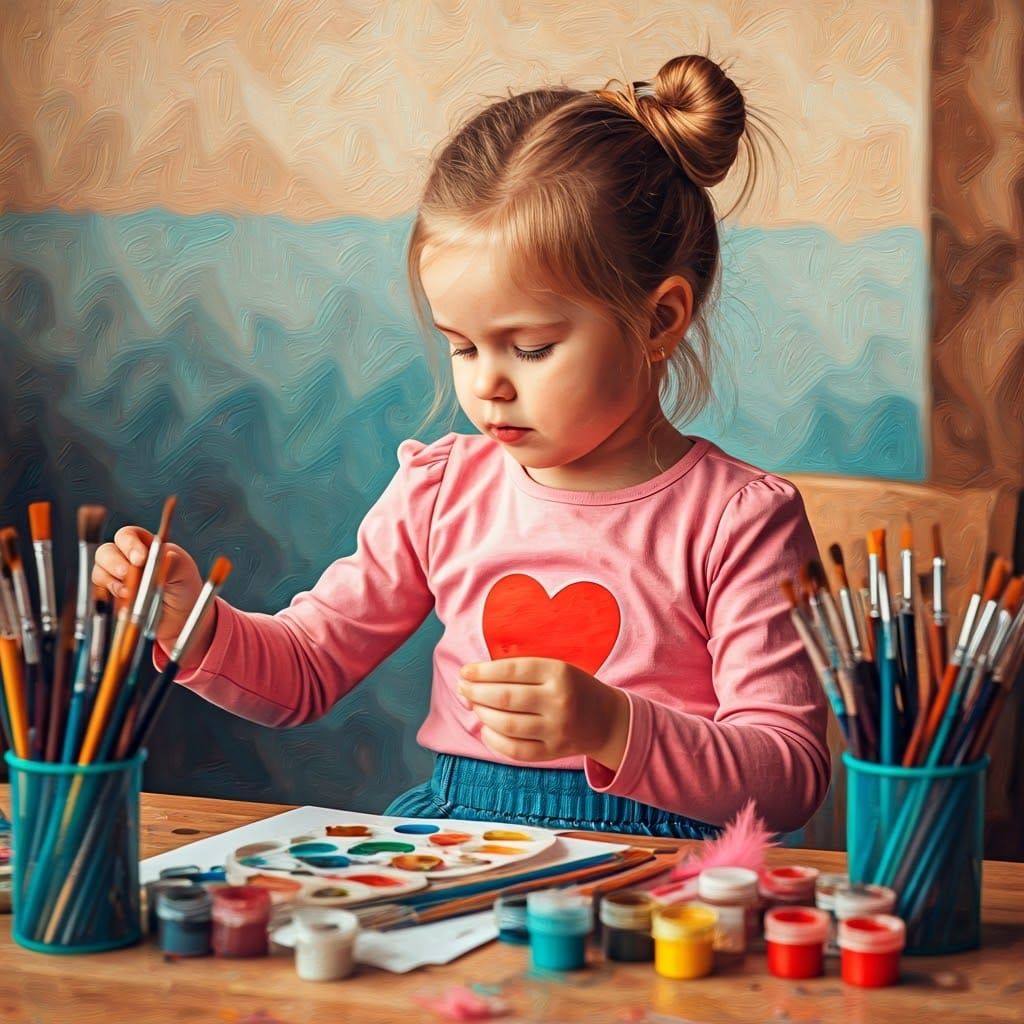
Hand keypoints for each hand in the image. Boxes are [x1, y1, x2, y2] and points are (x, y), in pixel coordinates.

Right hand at [92, 526, 210, 663]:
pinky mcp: (110, 598)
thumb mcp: (184, 570)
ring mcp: (115, 578)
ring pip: (99, 571)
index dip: (129, 544)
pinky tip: (124, 605)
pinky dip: (109, 598)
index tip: (139, 558)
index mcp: (144, 545)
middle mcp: (125, 559)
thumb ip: (173, 560)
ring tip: (128, 593)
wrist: (179, 617)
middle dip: (114, 562)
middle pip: (106, 551)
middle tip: (126, 574)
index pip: (127, 536)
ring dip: (111, 581)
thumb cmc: (183, 587)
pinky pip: (98, 594)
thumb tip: (164, 554)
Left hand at [458, 657, 630, 770]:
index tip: (465, 672)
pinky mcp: (553, 752)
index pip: (511, 670)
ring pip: (508, 725)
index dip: (482, 672)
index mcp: (559, 673)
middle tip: (463, 689)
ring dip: (482, 715)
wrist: (607, 720)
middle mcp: (558, 702)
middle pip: (505, 698)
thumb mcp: (556, 668)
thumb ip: (522, 671)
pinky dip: (494, 740)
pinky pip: (516, 750)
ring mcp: (556, 730)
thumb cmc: (574, 688)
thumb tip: (477, 677)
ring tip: (473, 706)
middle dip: (476, 693)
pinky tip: (486, 729)